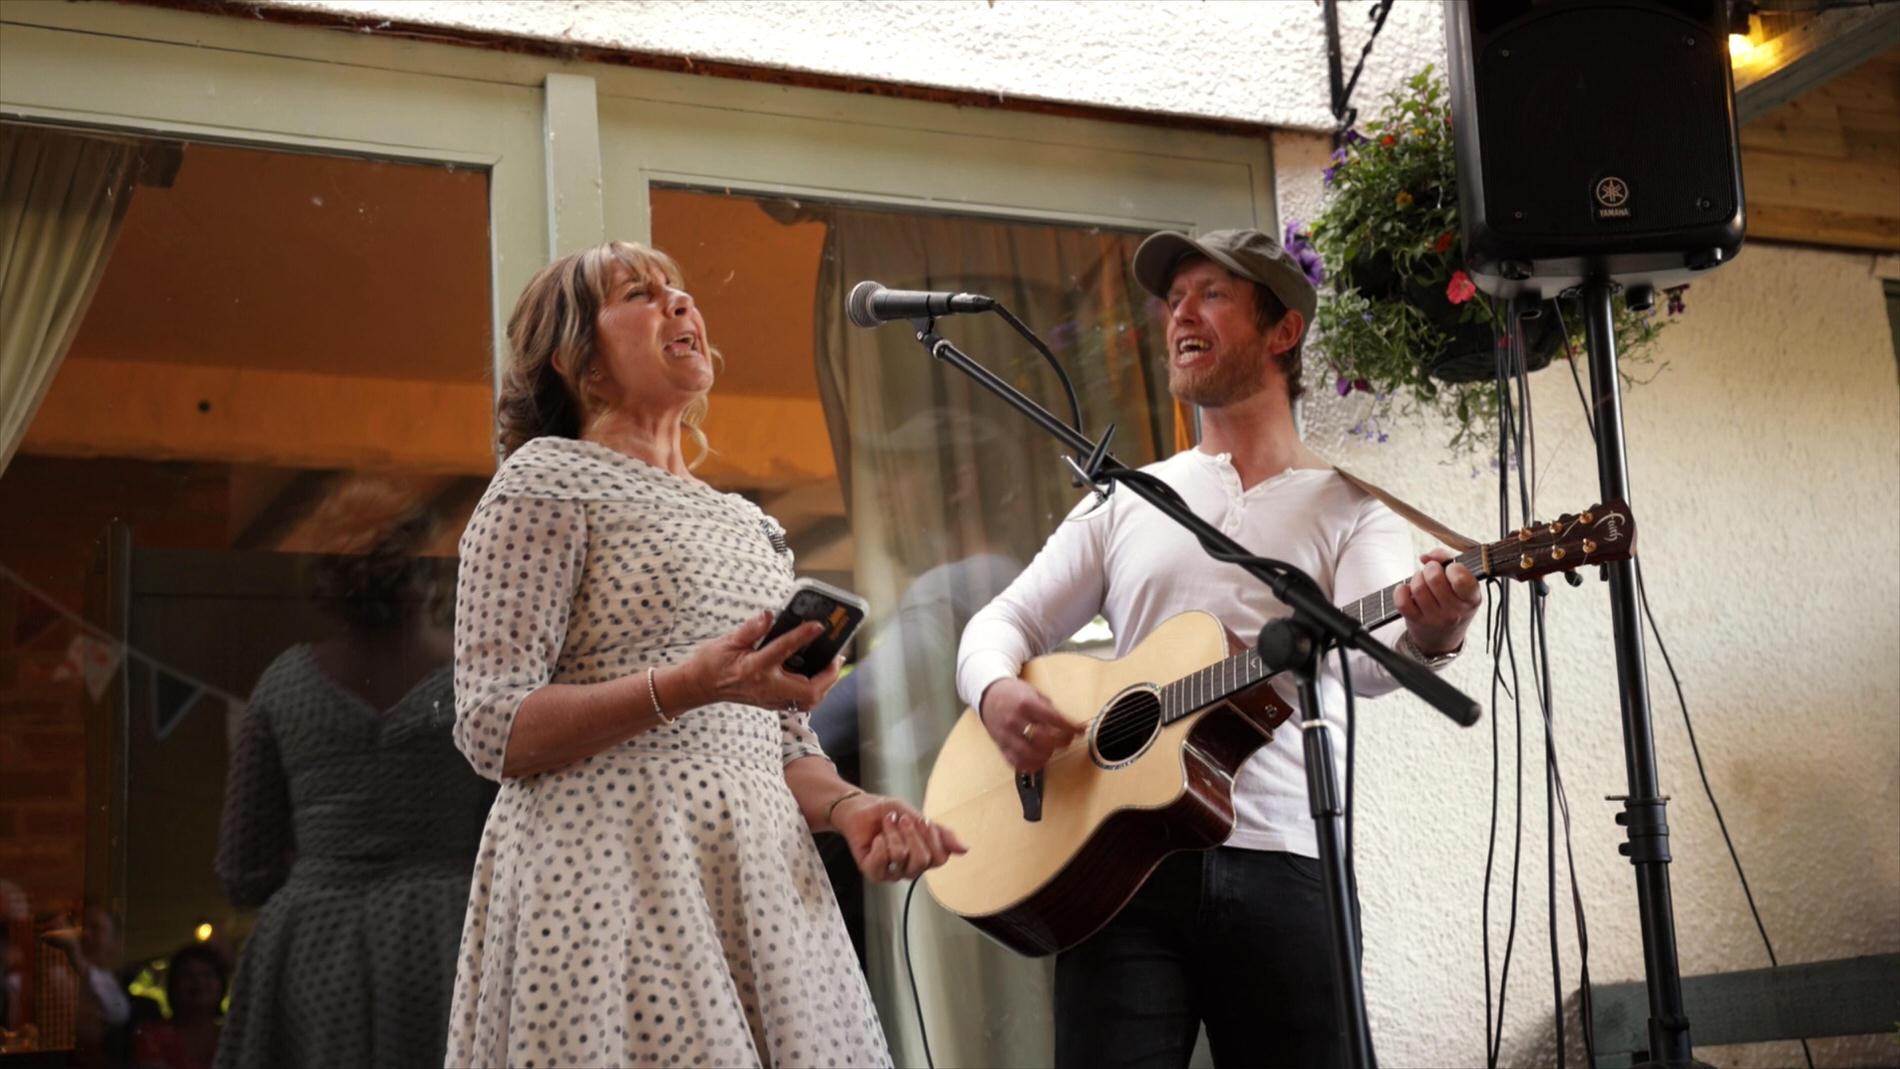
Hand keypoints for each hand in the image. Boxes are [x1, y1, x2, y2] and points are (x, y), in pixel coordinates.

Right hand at [677, 611, 843, 711]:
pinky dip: (814, 689)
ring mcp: (770, 699)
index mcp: (754, 668)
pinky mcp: (771, 703)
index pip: (784, 650)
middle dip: (828, 675)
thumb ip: (751, 629)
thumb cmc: (713, 662)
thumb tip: (769, 615)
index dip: (803, 636)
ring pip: (808, 700)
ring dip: (824, 684)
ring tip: (831, 665)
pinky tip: (817, 674)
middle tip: (837, 656)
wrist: (700, 687)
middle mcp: (766, 687)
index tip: (818, 626)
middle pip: (808, 690)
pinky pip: (800, 702)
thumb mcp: (728, 641)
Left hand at [831, 794, 966, 882]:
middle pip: (922, 859)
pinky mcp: (872, 871)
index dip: (932, 838)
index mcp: (924, 857)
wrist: (862, 808)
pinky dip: (879, 843)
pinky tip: (876, 838)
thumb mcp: (919, 819)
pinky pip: (881, 861)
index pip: (940, 858)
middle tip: (901, 820)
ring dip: (892, 833)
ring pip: (901, 856)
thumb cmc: (889, 813)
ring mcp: (891, 872)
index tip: (922, 820)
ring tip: (886, 823)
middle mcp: (910, 869)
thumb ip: (941, 834)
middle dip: (911, 834)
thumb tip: (965, 848)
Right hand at [979, 677, 1079, 772]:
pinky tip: (1038, 760)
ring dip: (1046, 756)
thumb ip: (1050, 710)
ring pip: (1030, 754)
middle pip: (1044, 740)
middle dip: (1060, 742)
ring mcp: (1006, 735)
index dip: (1071, 727)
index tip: (1080, 730)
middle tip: (1066, 740)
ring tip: (1052, 750)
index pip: (1054, 719)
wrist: (988, 694)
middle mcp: (1015, 720)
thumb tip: (1069, 726)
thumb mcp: (1034, 694)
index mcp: (1026, 704)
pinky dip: (1030, 765)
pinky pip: (1016, 762)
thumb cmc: (1014, 693)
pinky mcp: (1001, 746)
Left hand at [1393, 548, 1482, 655]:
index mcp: (1472, 598)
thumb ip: (1446, 560)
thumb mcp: (1460, 583)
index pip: (1461, 579)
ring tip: (1421, 582)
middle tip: (1431, 572)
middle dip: (1430, 569)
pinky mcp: (1416, 622)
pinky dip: (1401, 591)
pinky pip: (1402, 601)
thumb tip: (1426, 557)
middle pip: (1434, 578)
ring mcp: (1435, 619)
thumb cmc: (1452, 601)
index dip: (1452, 567)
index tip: (1450, 568)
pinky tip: (1407, 590)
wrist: (1441, 636)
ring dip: (1416, 579)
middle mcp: (1456, 612)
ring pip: (1418, 588)